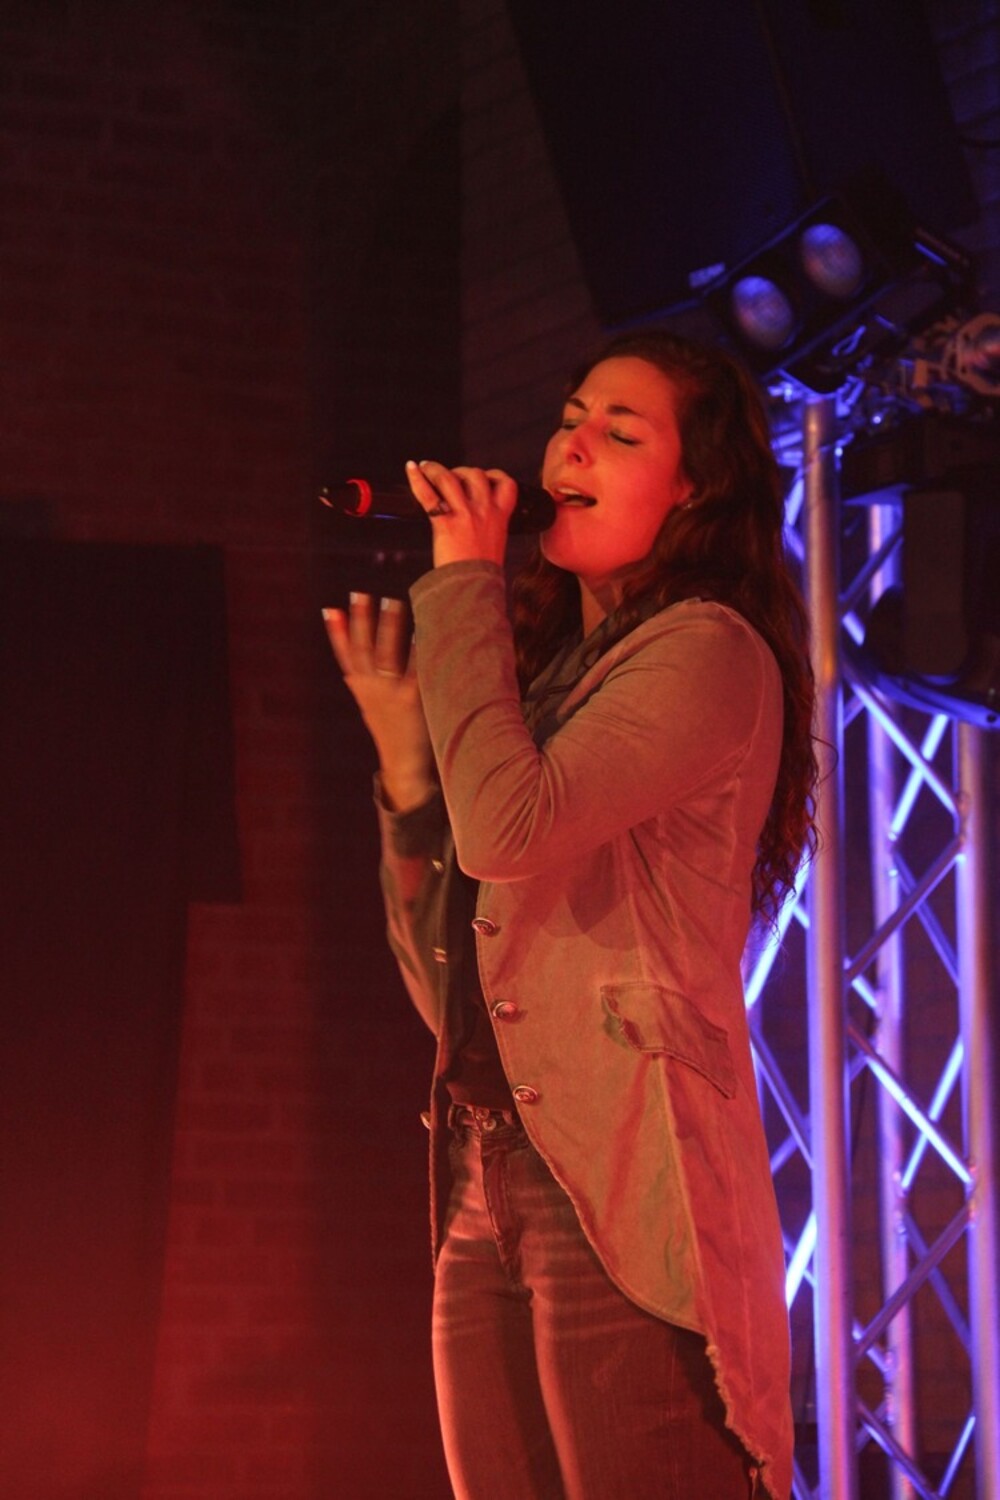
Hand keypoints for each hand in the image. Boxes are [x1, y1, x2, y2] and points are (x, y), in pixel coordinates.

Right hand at [323, 593, 435, 812]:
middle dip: (361, 621)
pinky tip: (421, 631)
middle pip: (362, 649)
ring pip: (386, 654)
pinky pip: (415, 669)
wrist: (403, 765)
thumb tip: (351, 667)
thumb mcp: (369, 704)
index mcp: (360, 689)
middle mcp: (371, 690)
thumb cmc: (390, 729)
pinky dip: (416, 650)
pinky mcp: (413, 701)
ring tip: (394, 602)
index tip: (330, 609)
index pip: (344, 655)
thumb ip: (360, 681)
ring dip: (388, 627)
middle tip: (361, 594)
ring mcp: (391, 694)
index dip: (336, 633)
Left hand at [405, 460, 517, 567]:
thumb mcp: (494, 544)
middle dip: (460, 471)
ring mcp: (464, 515)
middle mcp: (484, 511)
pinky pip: (428, 494)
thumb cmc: (482, 573)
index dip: (493, 475)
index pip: (506, 483)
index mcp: (499, 517)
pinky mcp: (445, 523)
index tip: (482, 476)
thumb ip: (487, 526)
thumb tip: (475, 518)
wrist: (473, 587)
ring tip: (426, 468)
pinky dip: (417, 479)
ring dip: (436, 469)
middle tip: (449, 477)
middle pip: (474, 474)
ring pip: (450, 478)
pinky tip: (412, 469)